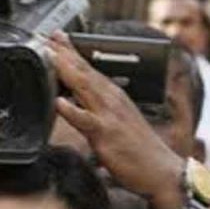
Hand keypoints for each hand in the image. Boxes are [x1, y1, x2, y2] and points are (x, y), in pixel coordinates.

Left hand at [46, 31, 184, 208]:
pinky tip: (59, 101)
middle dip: (66, 54)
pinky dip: (72, 110)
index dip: (73, 53)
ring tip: (50, 55)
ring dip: (67, 71)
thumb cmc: (138, 150)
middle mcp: (112, 100)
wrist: (161, 171)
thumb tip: (76, 103)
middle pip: (85, 73)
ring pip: (84, 88)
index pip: (90, 70)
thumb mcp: (117, 123)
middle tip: (49, 37)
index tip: (56, 38)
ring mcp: (109, 116)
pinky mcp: (106, 135)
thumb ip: (97, 111)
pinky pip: (86, 120)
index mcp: (114, 97)